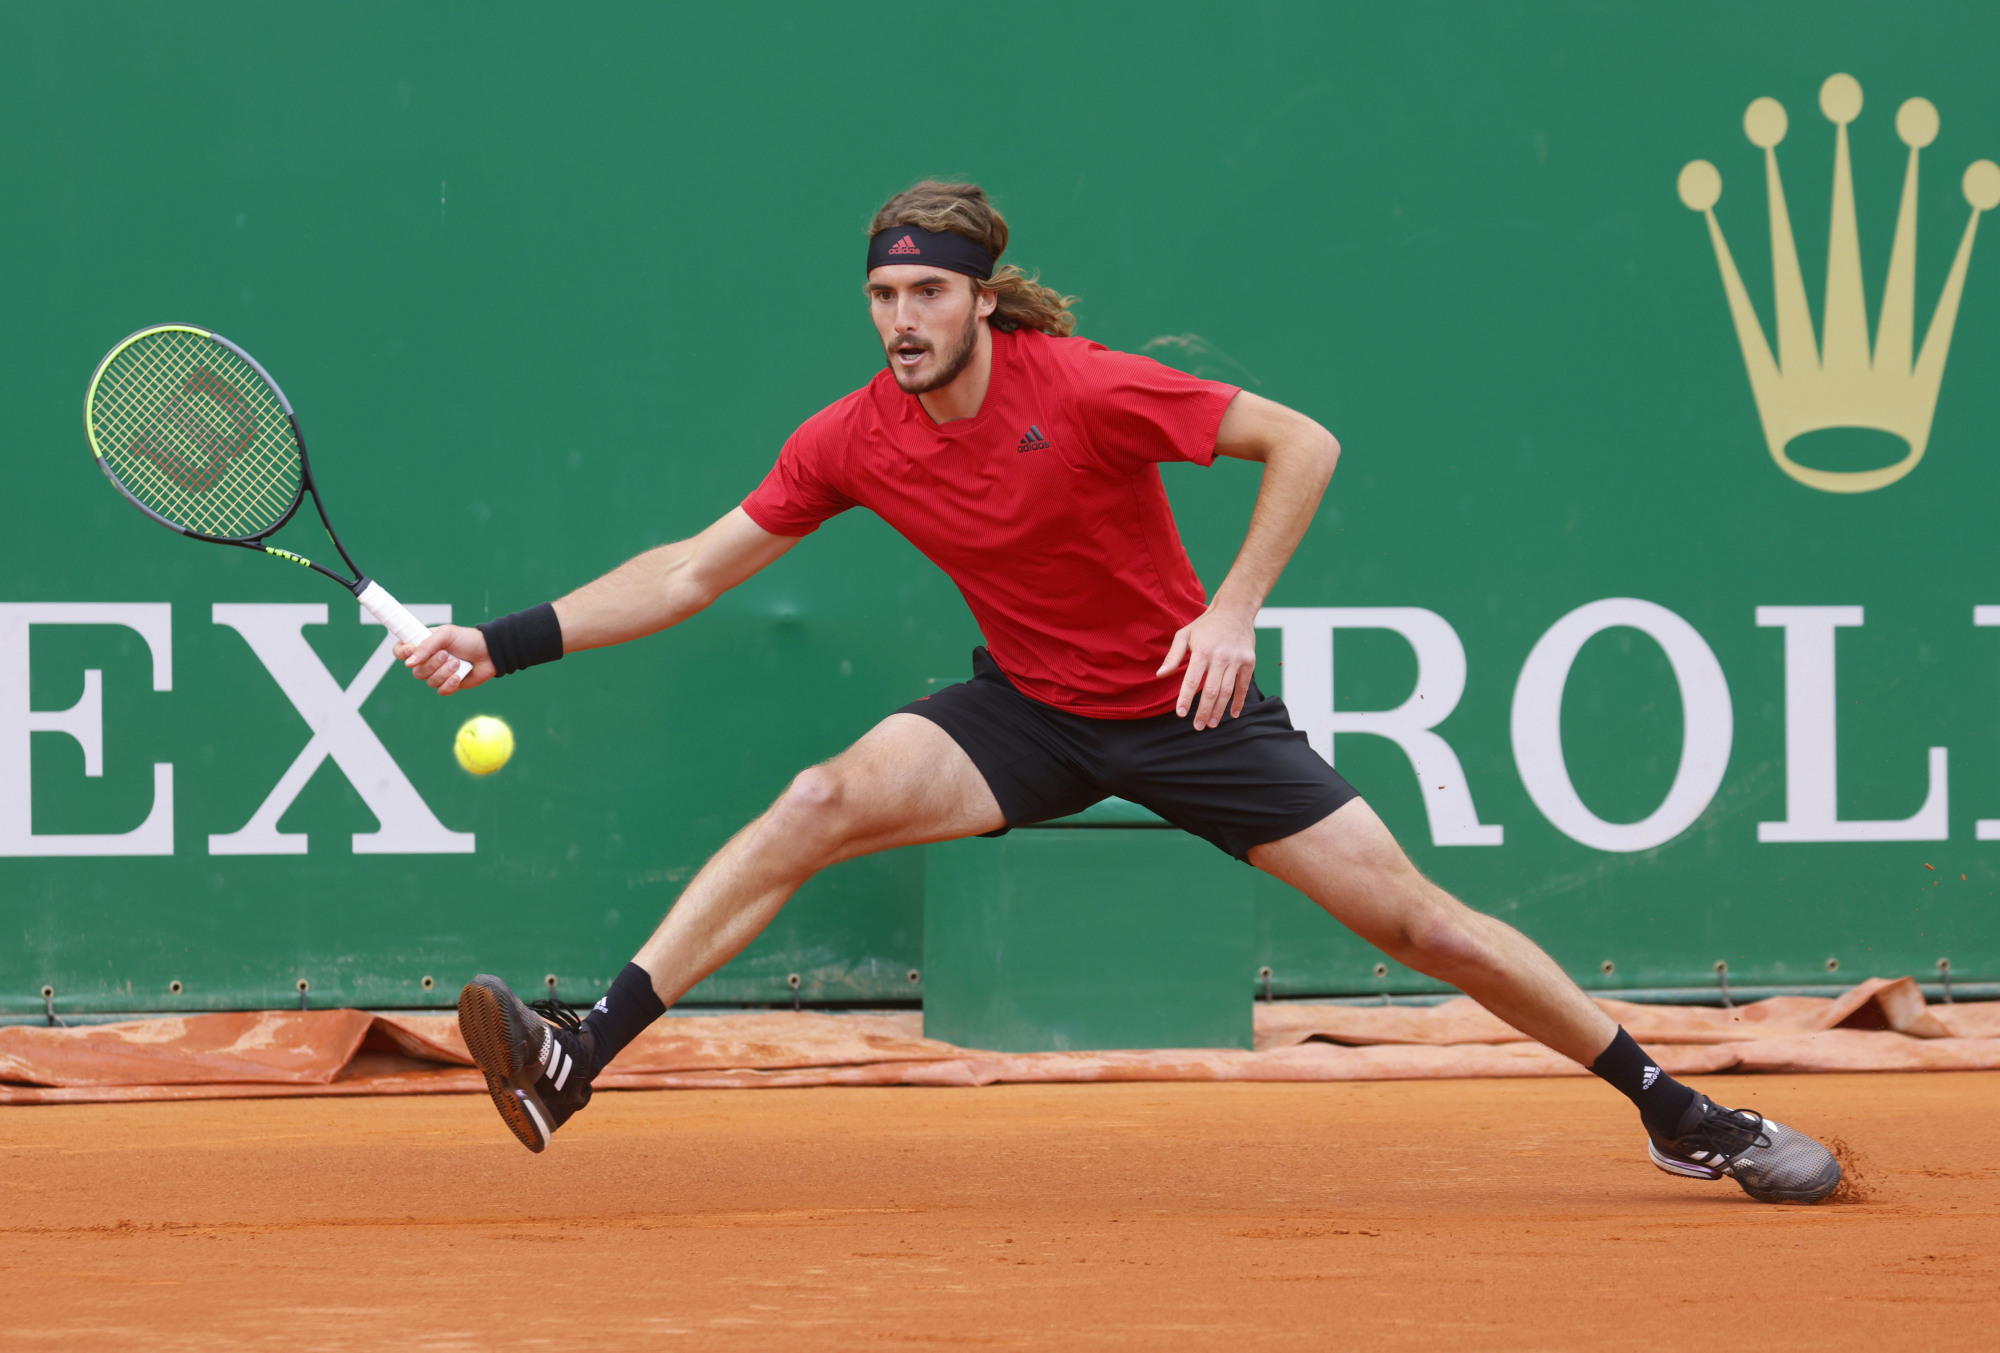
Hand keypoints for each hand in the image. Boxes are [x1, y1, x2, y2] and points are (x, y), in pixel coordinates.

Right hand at [395, 624, 493, 695]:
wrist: (490, 652)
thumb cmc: (468, 639)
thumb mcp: (446, 635)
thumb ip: (426, 646)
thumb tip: (408, 663)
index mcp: (423, 645)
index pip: (401, 651)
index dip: (402, 653)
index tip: (410, 650)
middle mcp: (428, 660)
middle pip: (416, 671)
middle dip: (432, 664)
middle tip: (446, 654)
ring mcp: (438, 673)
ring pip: (429, 682)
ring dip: (444, 672)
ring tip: (458, 663)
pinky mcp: (449, 685)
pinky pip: (441, 690)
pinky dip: (450, 684)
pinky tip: (459, 676)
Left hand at [1156, 605, 1257, 729]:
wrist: (1235, 610)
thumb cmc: (1206, 625)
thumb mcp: (1184, 635)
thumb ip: (1173, 656)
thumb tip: (1160, 674)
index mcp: (1202, 651)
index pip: (1192, 680)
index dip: (1186, 699)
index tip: (1181, 714)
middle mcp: (1220, 657)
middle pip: (1211, 691)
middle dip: (1204, 711)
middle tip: (1198, 726)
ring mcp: (1236, 660)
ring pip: (1227, 691)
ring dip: (1219, 710)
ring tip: (1212, 724)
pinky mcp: (1249, 662)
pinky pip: (1243, 686)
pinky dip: (1239, 701)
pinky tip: (1233, 713)